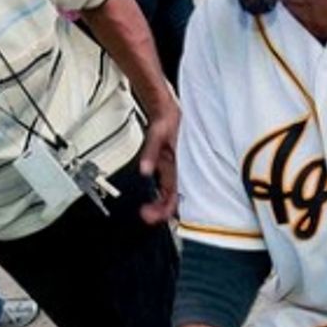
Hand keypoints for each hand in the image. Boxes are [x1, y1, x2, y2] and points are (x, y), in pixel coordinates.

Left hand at [138, 105, 179, 223]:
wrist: (169, 110)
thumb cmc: (170, 120)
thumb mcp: (158, 136)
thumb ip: (151, 154)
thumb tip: (145, 170)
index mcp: (181, 166)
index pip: (175, 196)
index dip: (164, 210)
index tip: (150, 215)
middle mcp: (181, 171)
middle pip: (174, 199)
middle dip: (161, 211)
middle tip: (146, 215)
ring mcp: (176, 170)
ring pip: (172, 195)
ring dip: (160, 204)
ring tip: (147, 210)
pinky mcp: (171, 167)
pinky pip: (169, 186)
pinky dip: (161, 195)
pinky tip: (153, 198)